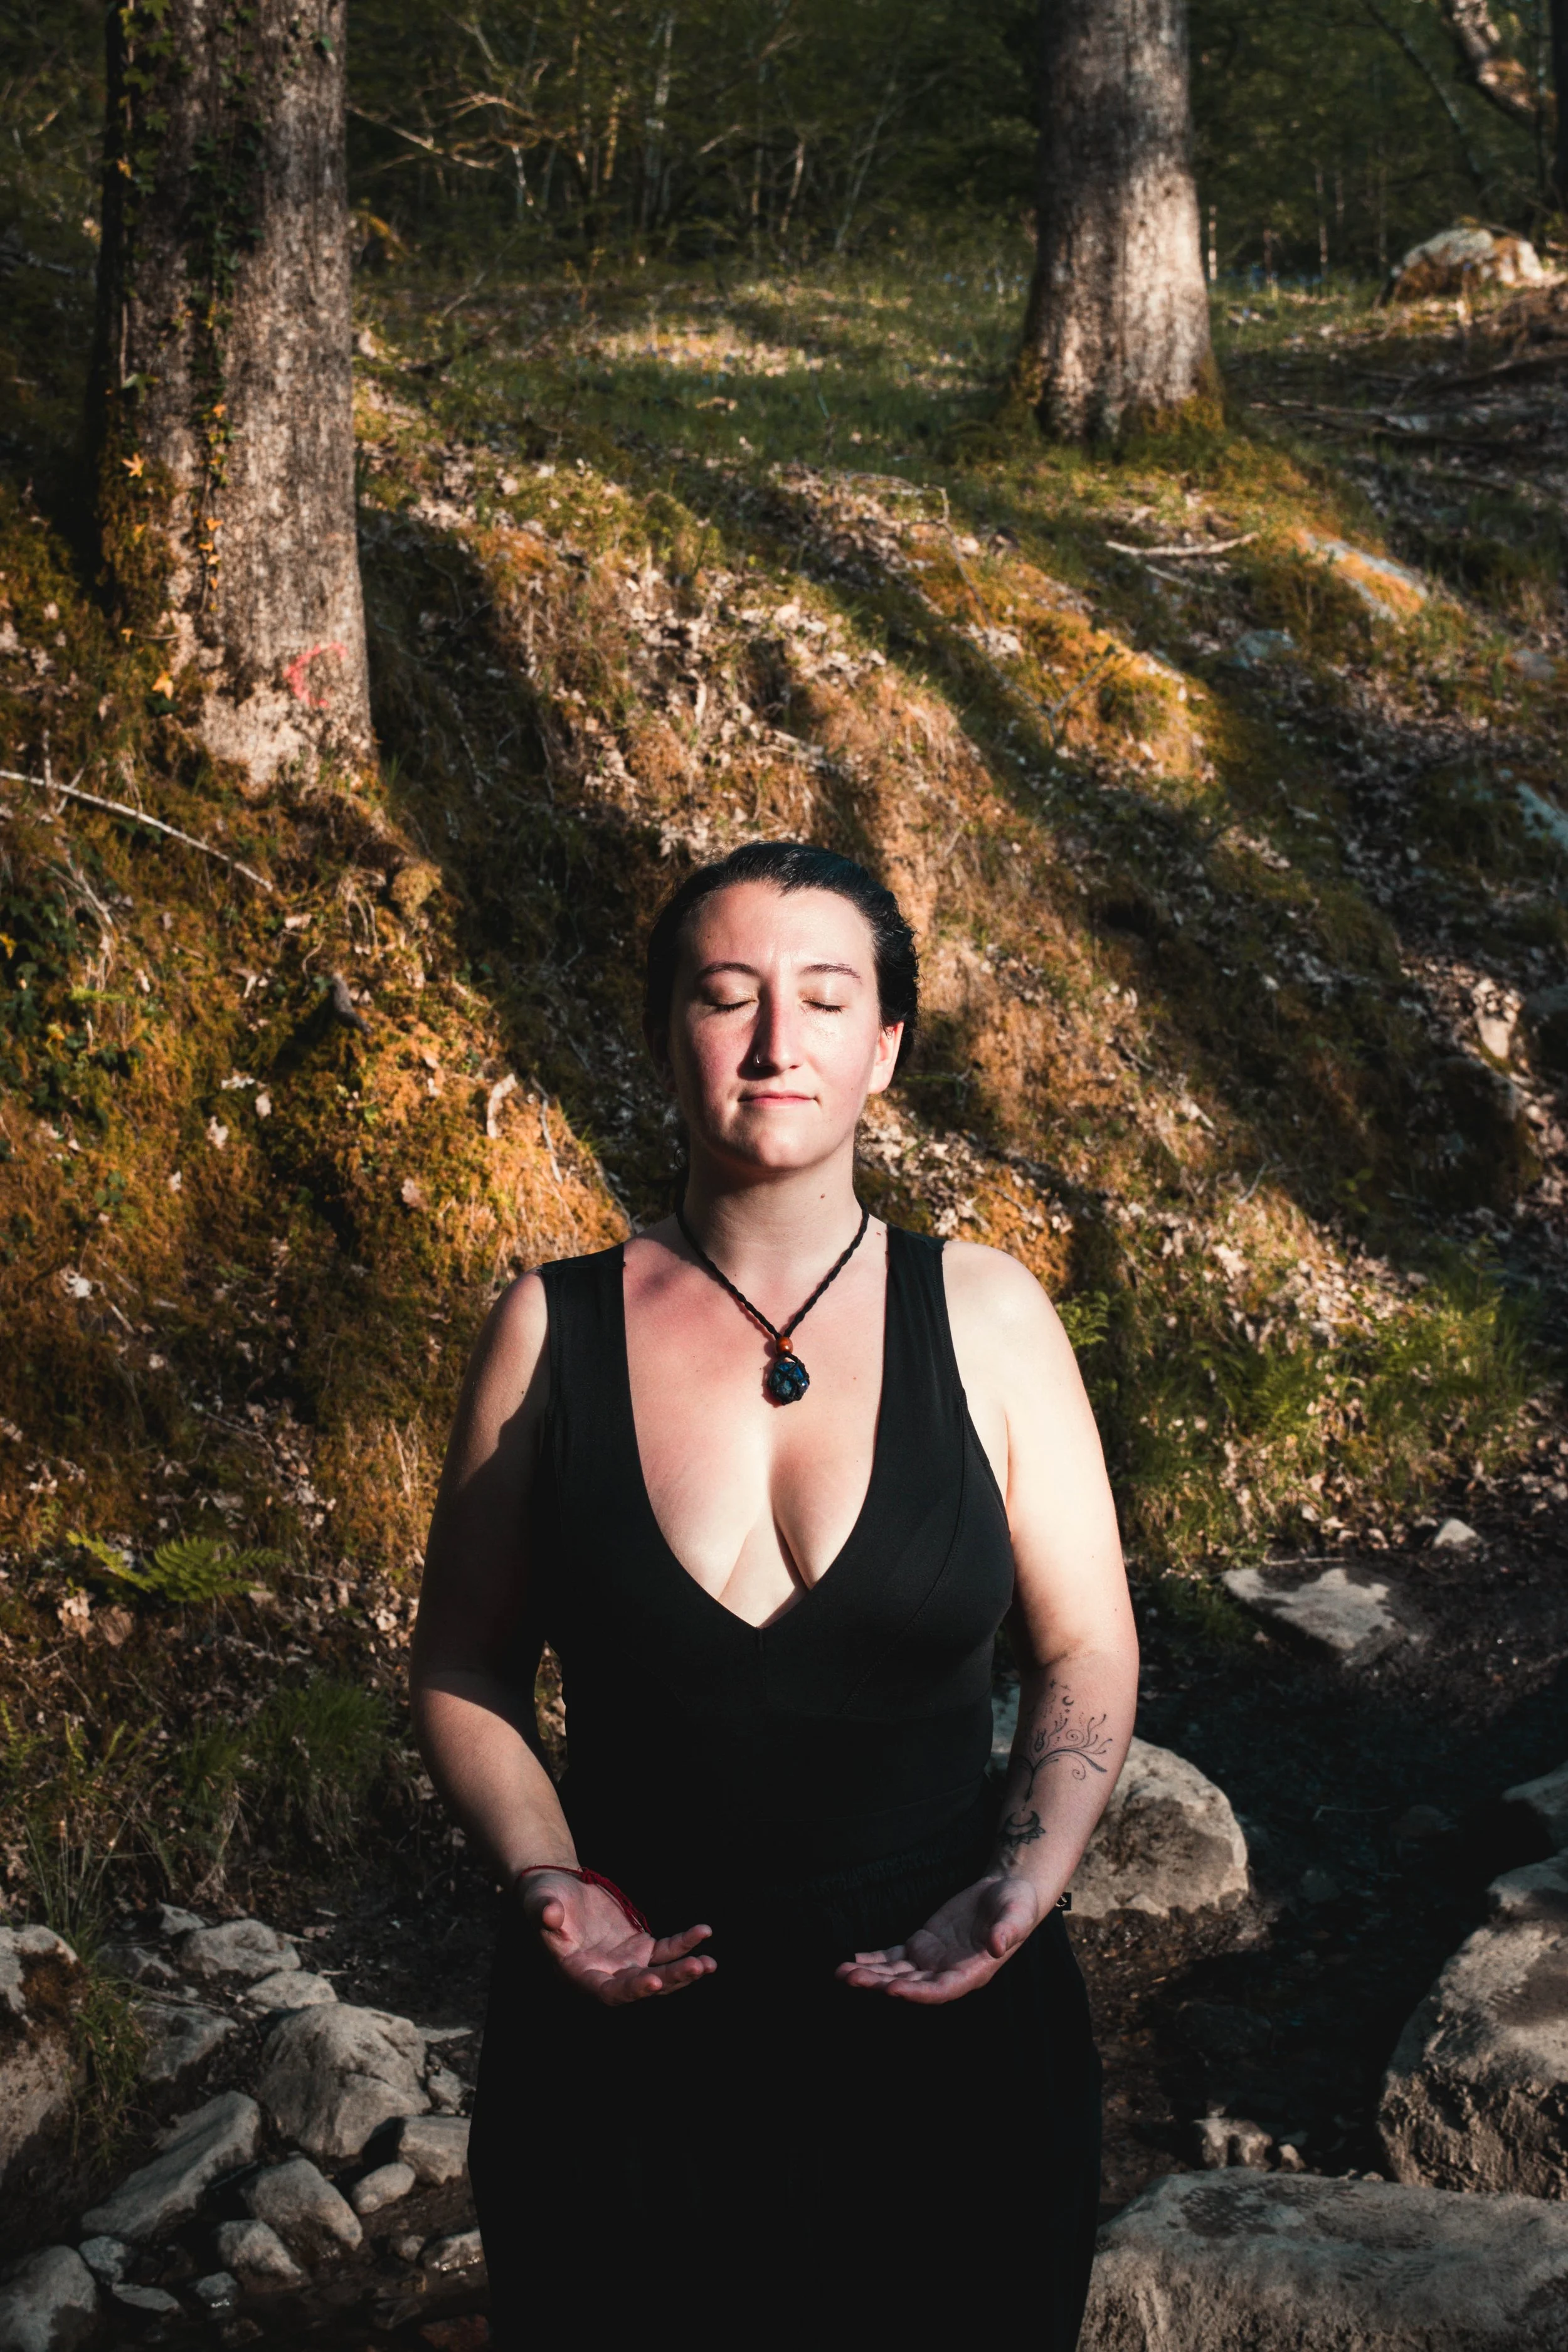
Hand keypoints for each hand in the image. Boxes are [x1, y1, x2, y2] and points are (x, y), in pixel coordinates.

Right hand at [518, 1870, 715, 2006]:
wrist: (558, 1892)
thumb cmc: (543, 1898)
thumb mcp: (539, 1902)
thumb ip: (543, 1911)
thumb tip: (549, 1913)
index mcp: (580, 1975)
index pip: (609, 1992)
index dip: (631, 1990)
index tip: (654, 1981)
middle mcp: (606, 1976)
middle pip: (642, 1986)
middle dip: (670, 1979)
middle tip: (697, 1967)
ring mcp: (626, 1963)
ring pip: (659, 1973)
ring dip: (684, 1970)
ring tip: (709, 1963)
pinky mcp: (639, 1948)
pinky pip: (665, 1950)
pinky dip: (684, 1944)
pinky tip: (703, 1933)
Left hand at [835, 1872, 1039, 2005]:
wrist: (1007, 1892)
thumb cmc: (1017, 1904)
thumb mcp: (1017, 1913)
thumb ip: (1009, 1930)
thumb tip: (997, 1945)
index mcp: (972, 1972)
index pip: (940, 1990)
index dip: (916, 1992)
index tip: (892, 1990)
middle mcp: (948, 1972)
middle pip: (911, 1985)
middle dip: (881, 1985)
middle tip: (852, 1979)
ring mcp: (933, 1960)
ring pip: (898, 1973)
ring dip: (871, 1974)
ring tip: (842, 1972)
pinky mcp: (923, 1944)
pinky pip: (895, 1957)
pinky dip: (875, 1959)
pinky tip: (854, 1958)